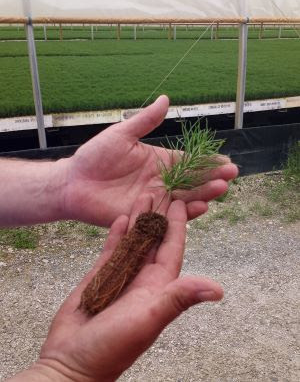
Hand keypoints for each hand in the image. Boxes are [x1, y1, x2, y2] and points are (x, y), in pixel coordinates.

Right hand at [21, 196, 222, 381]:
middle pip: (154, 239)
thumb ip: (177, 299)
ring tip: (141, 195)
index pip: (172, 249)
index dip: (178, 225)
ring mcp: (121, 276)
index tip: (181, 202)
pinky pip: (111, 249)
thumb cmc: (112, 348)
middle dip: (158, 215)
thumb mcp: (148, 320)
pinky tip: (121, 217)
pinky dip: (117, 233)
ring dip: (138, 219)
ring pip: (133, 241)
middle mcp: (143, 278)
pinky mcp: (100, 276)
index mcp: (158, 286)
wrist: (72, 361)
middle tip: (161, 189)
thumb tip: (218, 289)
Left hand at [60, 95, 237, 226]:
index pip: (189, 162)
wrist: (74, 182)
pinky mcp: (145, 216)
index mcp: (159, 161)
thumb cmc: (95, 156)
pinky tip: (200, 207)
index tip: (226, 160)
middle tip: (231, 174)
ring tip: (221, 188)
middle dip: (213, 178)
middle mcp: (162, 182)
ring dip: (204, 194)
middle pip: (193, 181)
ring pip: (185, 199)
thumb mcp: (122, 134)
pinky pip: (168, 216)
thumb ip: (145, 120)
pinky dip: (185, 213)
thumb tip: (166, 98)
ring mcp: (155, 200)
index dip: (207, 161)